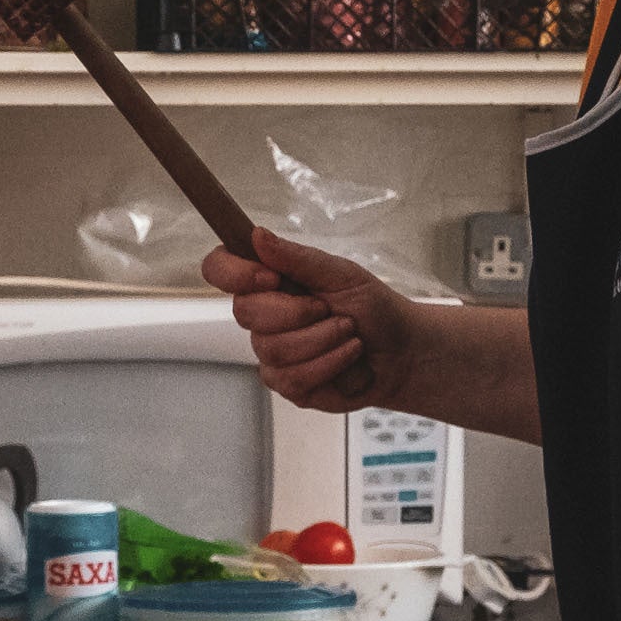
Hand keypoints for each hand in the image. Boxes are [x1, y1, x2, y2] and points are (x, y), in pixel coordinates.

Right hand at [202, 227, 423, 414]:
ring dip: (324, 339)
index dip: (234, 273)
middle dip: (298, 311)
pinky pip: (293, 377)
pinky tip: (348, 358)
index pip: (219, 269)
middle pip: (245, 312)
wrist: (401, 351)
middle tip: (332, 310)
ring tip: (349, 334)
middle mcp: (261, 317)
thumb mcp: (341, 273)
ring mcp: (270, 353)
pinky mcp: (286, 384)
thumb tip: (257, 235)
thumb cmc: (371, 307)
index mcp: (268, 282)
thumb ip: (297, 257)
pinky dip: (330, 364)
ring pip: (274, 348)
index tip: (271, 278)